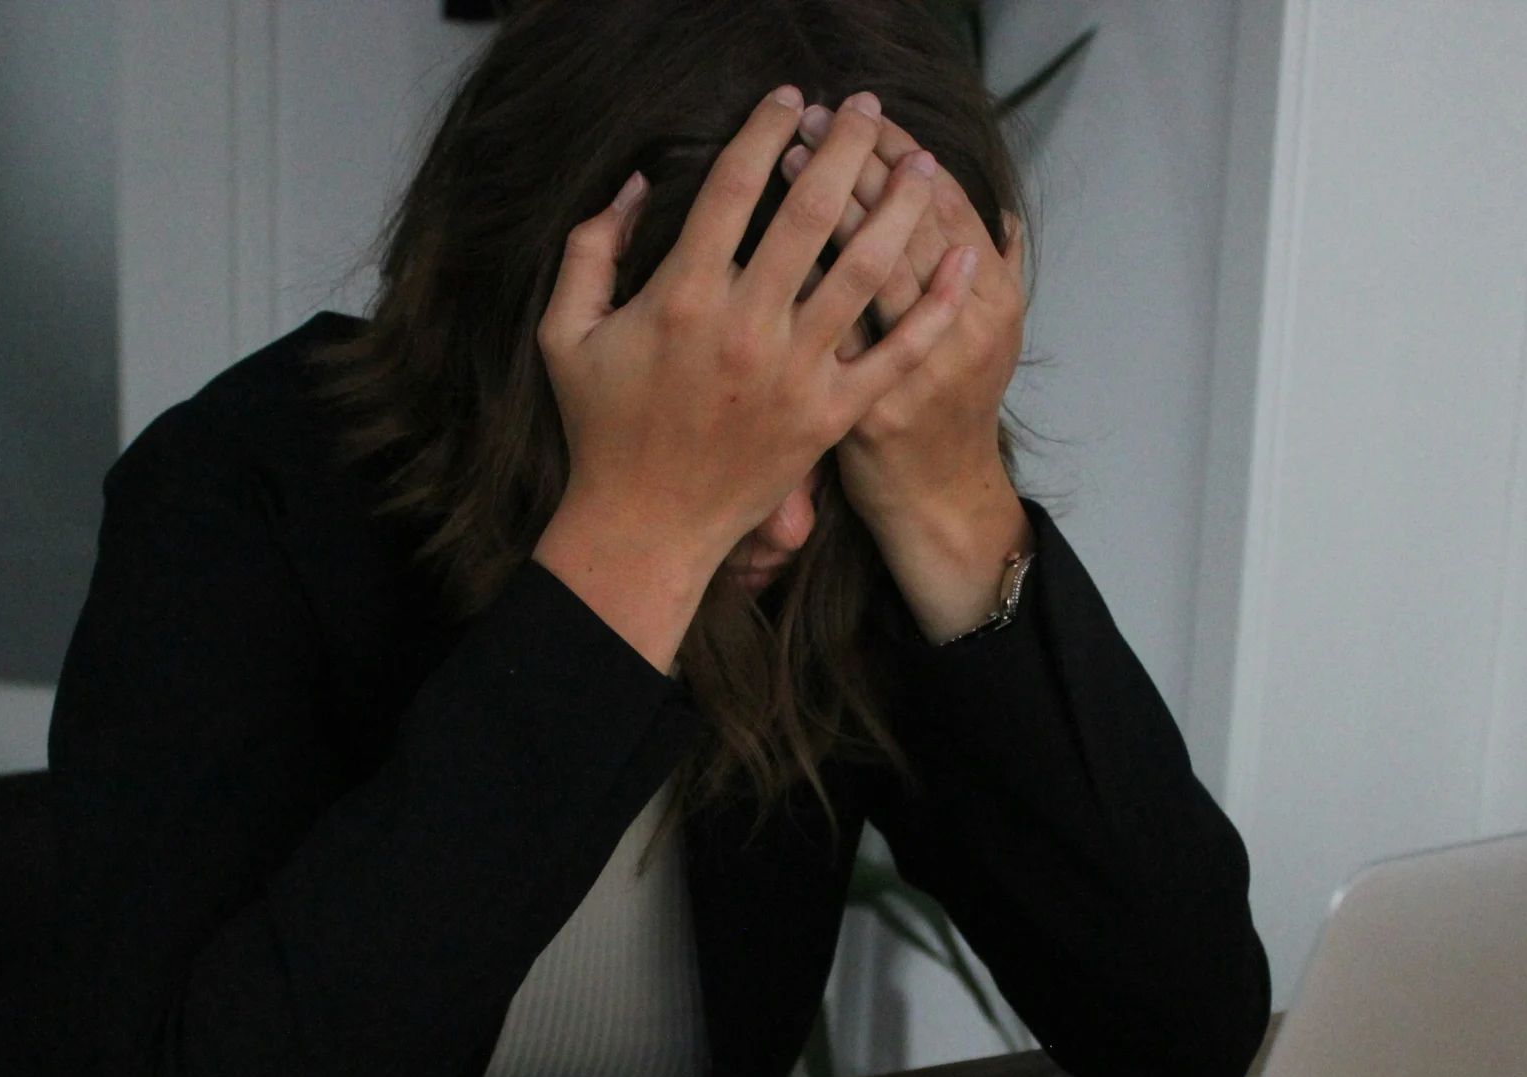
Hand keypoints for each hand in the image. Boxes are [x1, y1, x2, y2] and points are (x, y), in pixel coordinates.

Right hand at [532, 89, 976, 670]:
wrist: (645, 527)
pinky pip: (896, 351)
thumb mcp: (565, 333)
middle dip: (846, 148)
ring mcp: (796, 373)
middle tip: (868, 109)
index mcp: (682, 296)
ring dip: (899, 207)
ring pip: (864, 269)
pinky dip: (936, 304)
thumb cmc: (603, 429)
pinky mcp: (831, 416)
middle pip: (810, 212)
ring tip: (922, 164)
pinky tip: (962, 258)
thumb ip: (590, 250)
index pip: (733, 186)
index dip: (765, 130)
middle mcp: (747, 327)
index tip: (791, 98)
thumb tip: (631, 184)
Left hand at [784, 110, 1032, 642]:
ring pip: (867, 267)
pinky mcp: (860, 408)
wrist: (936, 499)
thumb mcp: (991, 336)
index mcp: (994, 301)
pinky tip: (765, 240)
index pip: (946, 201)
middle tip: (816, 118)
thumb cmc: (952, 405)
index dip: (902, 151)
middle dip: (857, 161)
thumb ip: (993, 271)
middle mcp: (963, 331)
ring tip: (787, 157)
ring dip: (823, 204)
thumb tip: (1000, 213)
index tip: (864, 114)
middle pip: (905, 221)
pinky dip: (799, 281)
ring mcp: (911, 371)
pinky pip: (826, 329)